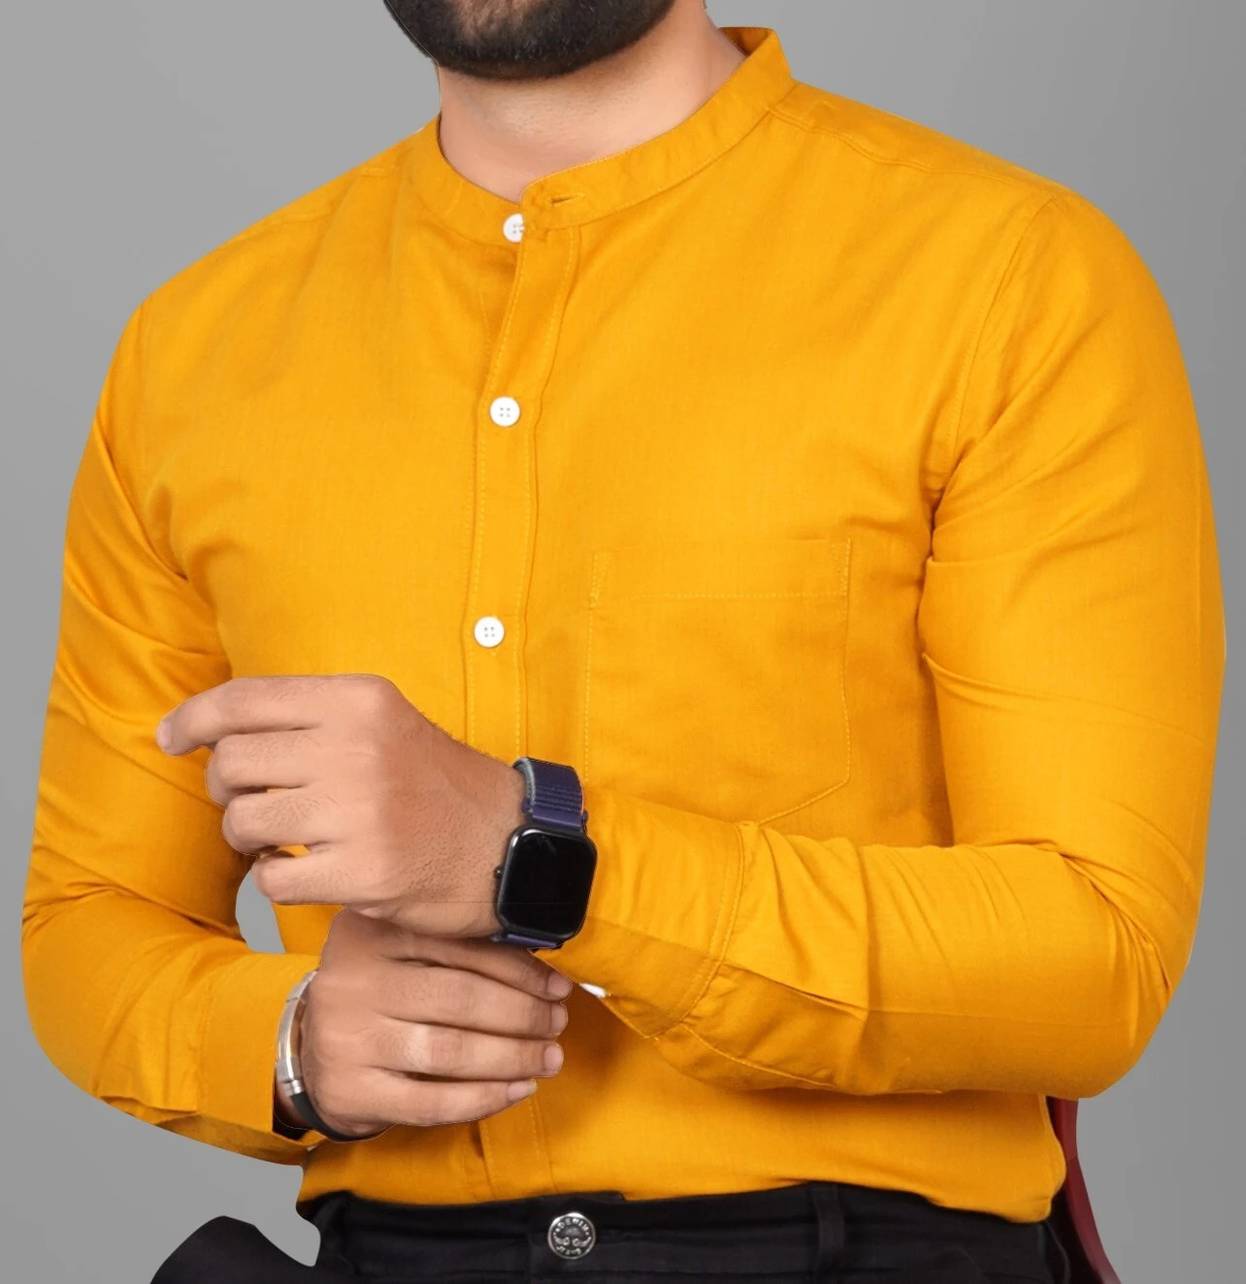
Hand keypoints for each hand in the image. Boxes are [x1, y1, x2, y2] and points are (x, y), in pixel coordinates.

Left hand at [154, 673, 525, 935]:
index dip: (193, 719)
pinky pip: (269, 879)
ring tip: (284, 839)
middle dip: (228, 789)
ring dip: (249, 838)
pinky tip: (307, 871)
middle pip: (231, 762)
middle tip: (257, 802)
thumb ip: (309, 719)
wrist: (507, 845)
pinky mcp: (361, 872)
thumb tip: (209, 733)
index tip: (172, 737)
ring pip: (242, 822)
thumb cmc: (436, 786)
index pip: (244, 700)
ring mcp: (358, 812)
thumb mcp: (383, 722)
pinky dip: (276, 880)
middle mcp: (356, 748)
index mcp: (359, 700)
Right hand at [279, 909, 571, 1138]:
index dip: (520, 969)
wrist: (311, 1048)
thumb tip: (544, 968)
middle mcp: (353, 979)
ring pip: (450, 1051)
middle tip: (557, 1022)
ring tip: (548, 1057)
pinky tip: (517, 1090)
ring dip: (512, 1057)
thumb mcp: (403, 948)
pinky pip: (431, 1101)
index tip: (557, 986)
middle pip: (459, 998)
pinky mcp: (350, 1091)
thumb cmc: (380, 990)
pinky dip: (484, 1098)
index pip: (460, 945)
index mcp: (372, 930)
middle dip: (523, 1014)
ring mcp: (347, 1038)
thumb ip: (457, 944)